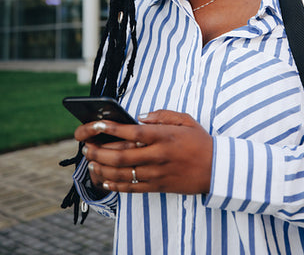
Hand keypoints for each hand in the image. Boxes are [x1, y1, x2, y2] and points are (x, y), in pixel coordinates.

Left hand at [75, 110, 212, 194]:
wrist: (217, 169)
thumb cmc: (200, 142)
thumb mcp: (186, 120)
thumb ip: (162, 115)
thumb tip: (140, 117)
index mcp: (164, 136)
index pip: (132, 131)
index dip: (110, 128)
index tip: (95, 125)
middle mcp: (158, 155)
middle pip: (121, 155)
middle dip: (99, 151)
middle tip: (86, 147)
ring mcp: (157, 173)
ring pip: (122, 173)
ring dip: (102, 168)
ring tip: (91, 162)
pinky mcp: (158, 186)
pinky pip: (131, 188)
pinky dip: (115, 185)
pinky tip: (104, 180)